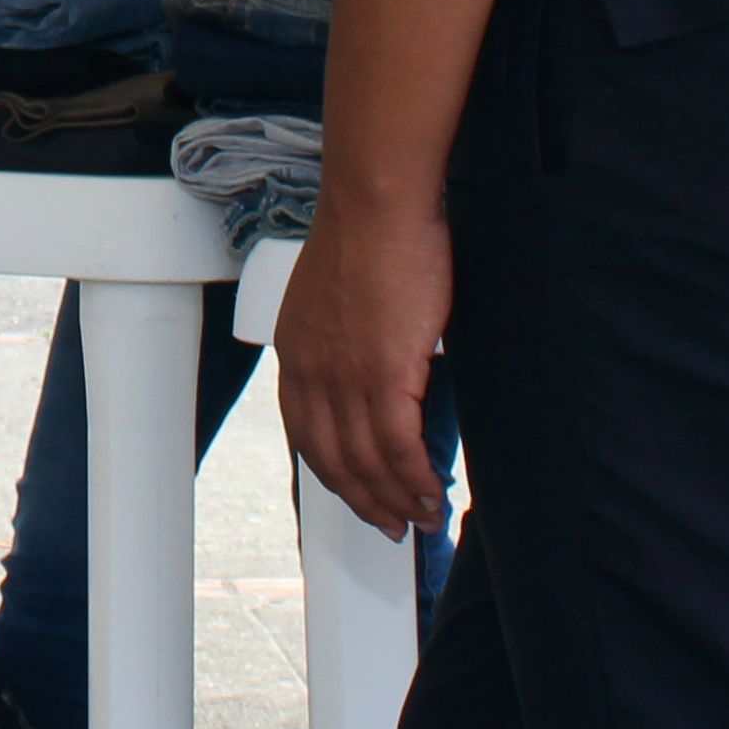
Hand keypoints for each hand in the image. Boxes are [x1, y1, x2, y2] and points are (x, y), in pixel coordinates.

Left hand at [272, 180, 453, 539]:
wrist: (377, 201)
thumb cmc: (370, 233)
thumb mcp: (339, 296)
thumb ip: (348, 338)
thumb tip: (379, 363)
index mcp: (296, 353)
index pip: (306, 434)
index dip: (334, 475)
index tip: (357, 497)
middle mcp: (311, 372)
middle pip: (333, 461)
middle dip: (365, 502)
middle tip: (393, 527)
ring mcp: (344, 376)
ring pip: (367, 463)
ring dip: (397, 500)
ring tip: (423, 518)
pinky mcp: (382, 373)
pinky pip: (398, 447)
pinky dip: (416, 478)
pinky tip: (432, 492)